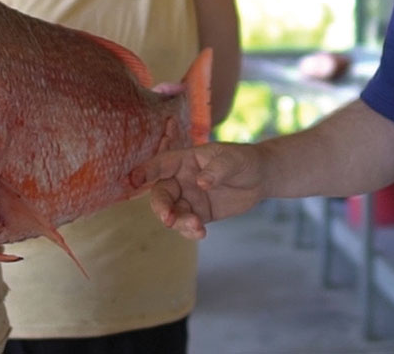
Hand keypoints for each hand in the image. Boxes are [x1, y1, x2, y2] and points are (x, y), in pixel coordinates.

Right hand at [130, 142, 265, 238]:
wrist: (260, 178)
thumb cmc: (244, 160)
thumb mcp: (234, 160)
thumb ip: (217, 170)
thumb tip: (200, 183)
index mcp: (185, 160)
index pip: (161, 164)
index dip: (146, 171)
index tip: (133, 180)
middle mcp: (182, 179)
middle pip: (161, 193)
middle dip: (161, 207)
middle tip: (167, 218)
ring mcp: (189, 198)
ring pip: (172, 212)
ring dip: (178, 222)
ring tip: (198, 227)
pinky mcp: (199, 214)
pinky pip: (186, 225)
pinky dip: (190, 231)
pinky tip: (201, 233)